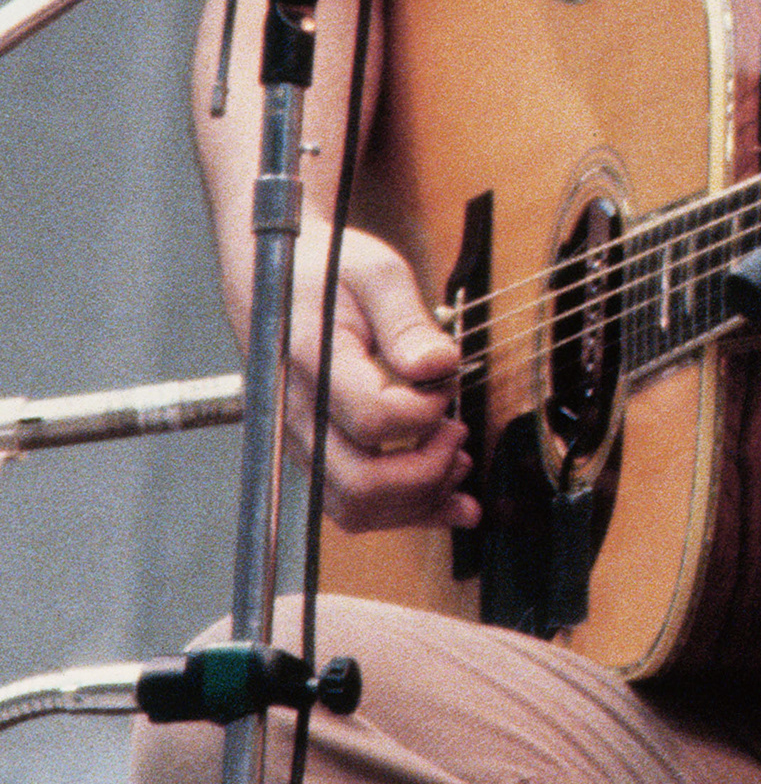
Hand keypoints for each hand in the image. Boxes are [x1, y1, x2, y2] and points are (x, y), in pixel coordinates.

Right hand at [280, 235, 474, 531]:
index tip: (444, 378)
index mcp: (310, 362)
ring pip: (355, 509)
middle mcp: (296, 414)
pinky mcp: (317, 453)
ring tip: (458, 459)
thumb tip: (438, 365)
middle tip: (458, 431)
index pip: (374, 419)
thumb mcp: (376, 272)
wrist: (279, 280)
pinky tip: (450, 501)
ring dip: (419, 498)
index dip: (426, 409)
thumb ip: (406, 320)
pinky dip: (406, 511)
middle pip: (361, 485)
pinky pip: (353, 506)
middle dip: (427, 470)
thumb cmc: (327, 272)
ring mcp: (303, 441)